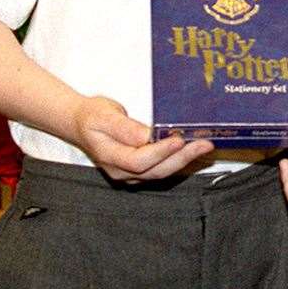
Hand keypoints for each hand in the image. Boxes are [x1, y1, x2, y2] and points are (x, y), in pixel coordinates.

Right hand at [71, 95, 213, 181]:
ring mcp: (130, 173)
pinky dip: (179, 160)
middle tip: (204, 144)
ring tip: (204, 146)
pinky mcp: (140, 170)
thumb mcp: (103, 115)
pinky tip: (193, 150)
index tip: (178, 140)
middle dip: (182, 158)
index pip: (138, 160)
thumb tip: (145, 136)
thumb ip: (123, 127)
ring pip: (161, 172)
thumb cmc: (92, 116)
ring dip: (184, 160)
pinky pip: (162, 169)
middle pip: (155, 170)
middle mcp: (120, 170)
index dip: (160, 152)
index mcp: (109, 156)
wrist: (83, 123)